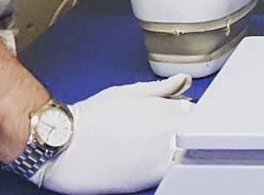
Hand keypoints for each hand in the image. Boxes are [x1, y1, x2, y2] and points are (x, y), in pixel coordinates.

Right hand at [33, 75, 191, 194]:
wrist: (65, 148)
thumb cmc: (91, 118)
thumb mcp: (128, 92)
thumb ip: (162, 87)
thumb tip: (182, 80)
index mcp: (166, 111)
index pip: (198, 110)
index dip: (190, 110)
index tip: (182, 110)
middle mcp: (167, 137)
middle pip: (195, 132)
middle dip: (188, 126)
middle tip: (170, 125)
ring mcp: (159, 162)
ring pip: (186, 152)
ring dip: (180, 145)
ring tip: (159, 140)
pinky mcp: (147, 182)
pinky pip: (170, 170)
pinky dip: (168, 162)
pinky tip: (152, 156)